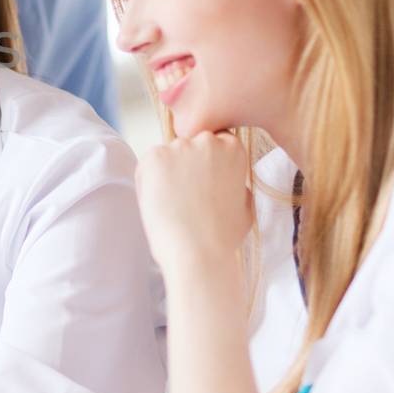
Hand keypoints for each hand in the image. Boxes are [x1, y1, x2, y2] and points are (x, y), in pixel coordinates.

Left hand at [134, 130, 254, 276]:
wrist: (197, 252)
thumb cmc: (223, 236)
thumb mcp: (245, 205)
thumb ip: (236, 183)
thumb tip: (228, 179)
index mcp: (233, 148)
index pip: (215, 142)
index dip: (206, 163)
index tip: (204, 183)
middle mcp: (207, 141)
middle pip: (189, 145)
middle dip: (186, 165)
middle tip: (186, 195)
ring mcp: (179, 146)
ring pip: (167, 155)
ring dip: (166, 173)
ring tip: (173, 203)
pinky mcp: (154, 156)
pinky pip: (148, 165)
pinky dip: (149, 182)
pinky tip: (160, 202)